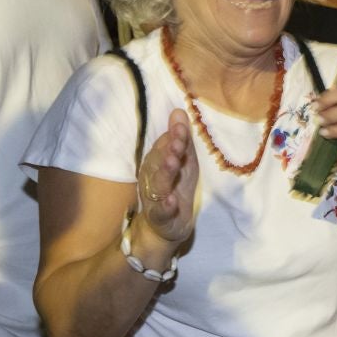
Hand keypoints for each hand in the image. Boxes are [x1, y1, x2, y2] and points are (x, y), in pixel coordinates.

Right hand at [137, 109, 200, 244]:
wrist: (166, 226)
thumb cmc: (176, 187)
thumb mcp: (183, 162)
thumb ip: (181, 138)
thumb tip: (179, 110)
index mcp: (157, 161)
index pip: (165, 145)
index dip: (174, 136)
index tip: (182, 127)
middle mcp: (153, 176)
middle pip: (159, 162)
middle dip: (168, 151)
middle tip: (178, 143)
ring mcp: (155, 197)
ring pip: (159, 183)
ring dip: (166, 172)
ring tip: (174, 163)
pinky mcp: (160, 216)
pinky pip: (161, 211)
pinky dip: (166, 206)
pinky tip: (172, 201)